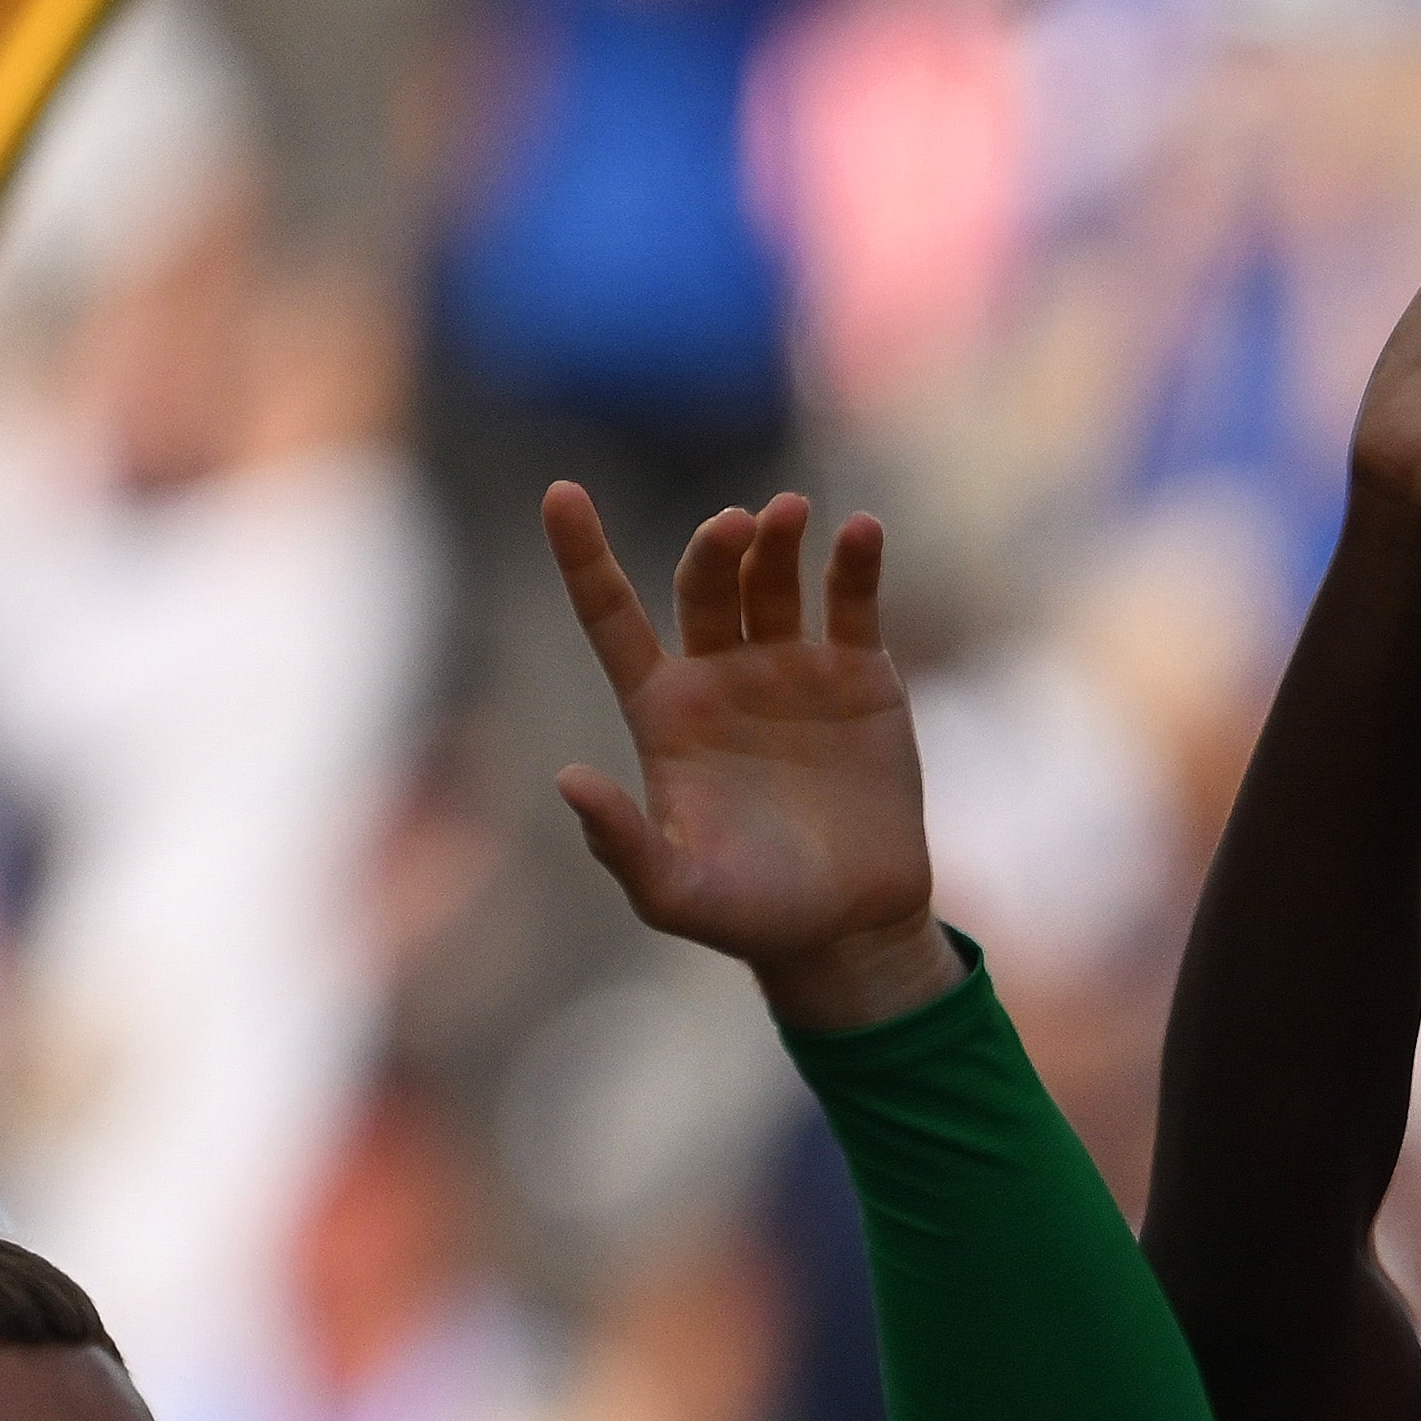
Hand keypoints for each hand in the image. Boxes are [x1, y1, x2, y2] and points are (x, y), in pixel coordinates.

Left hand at [544, 488, 961, 1034]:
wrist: (852, 927)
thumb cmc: (753, 915)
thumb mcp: (673, 893)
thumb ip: (621, 843)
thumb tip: (569, 780)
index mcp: (664, 709)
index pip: (610, 614)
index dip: (582, 555)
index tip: (560, 494)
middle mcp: (721, 675)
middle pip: (704, 584)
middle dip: (716, 549)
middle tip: (737, 526)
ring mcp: (792, 669)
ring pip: (773, 580)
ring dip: (776, 538)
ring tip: (787, 515)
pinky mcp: (861, 677)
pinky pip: (851, 604)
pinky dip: (855, 563)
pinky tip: (860, 530)